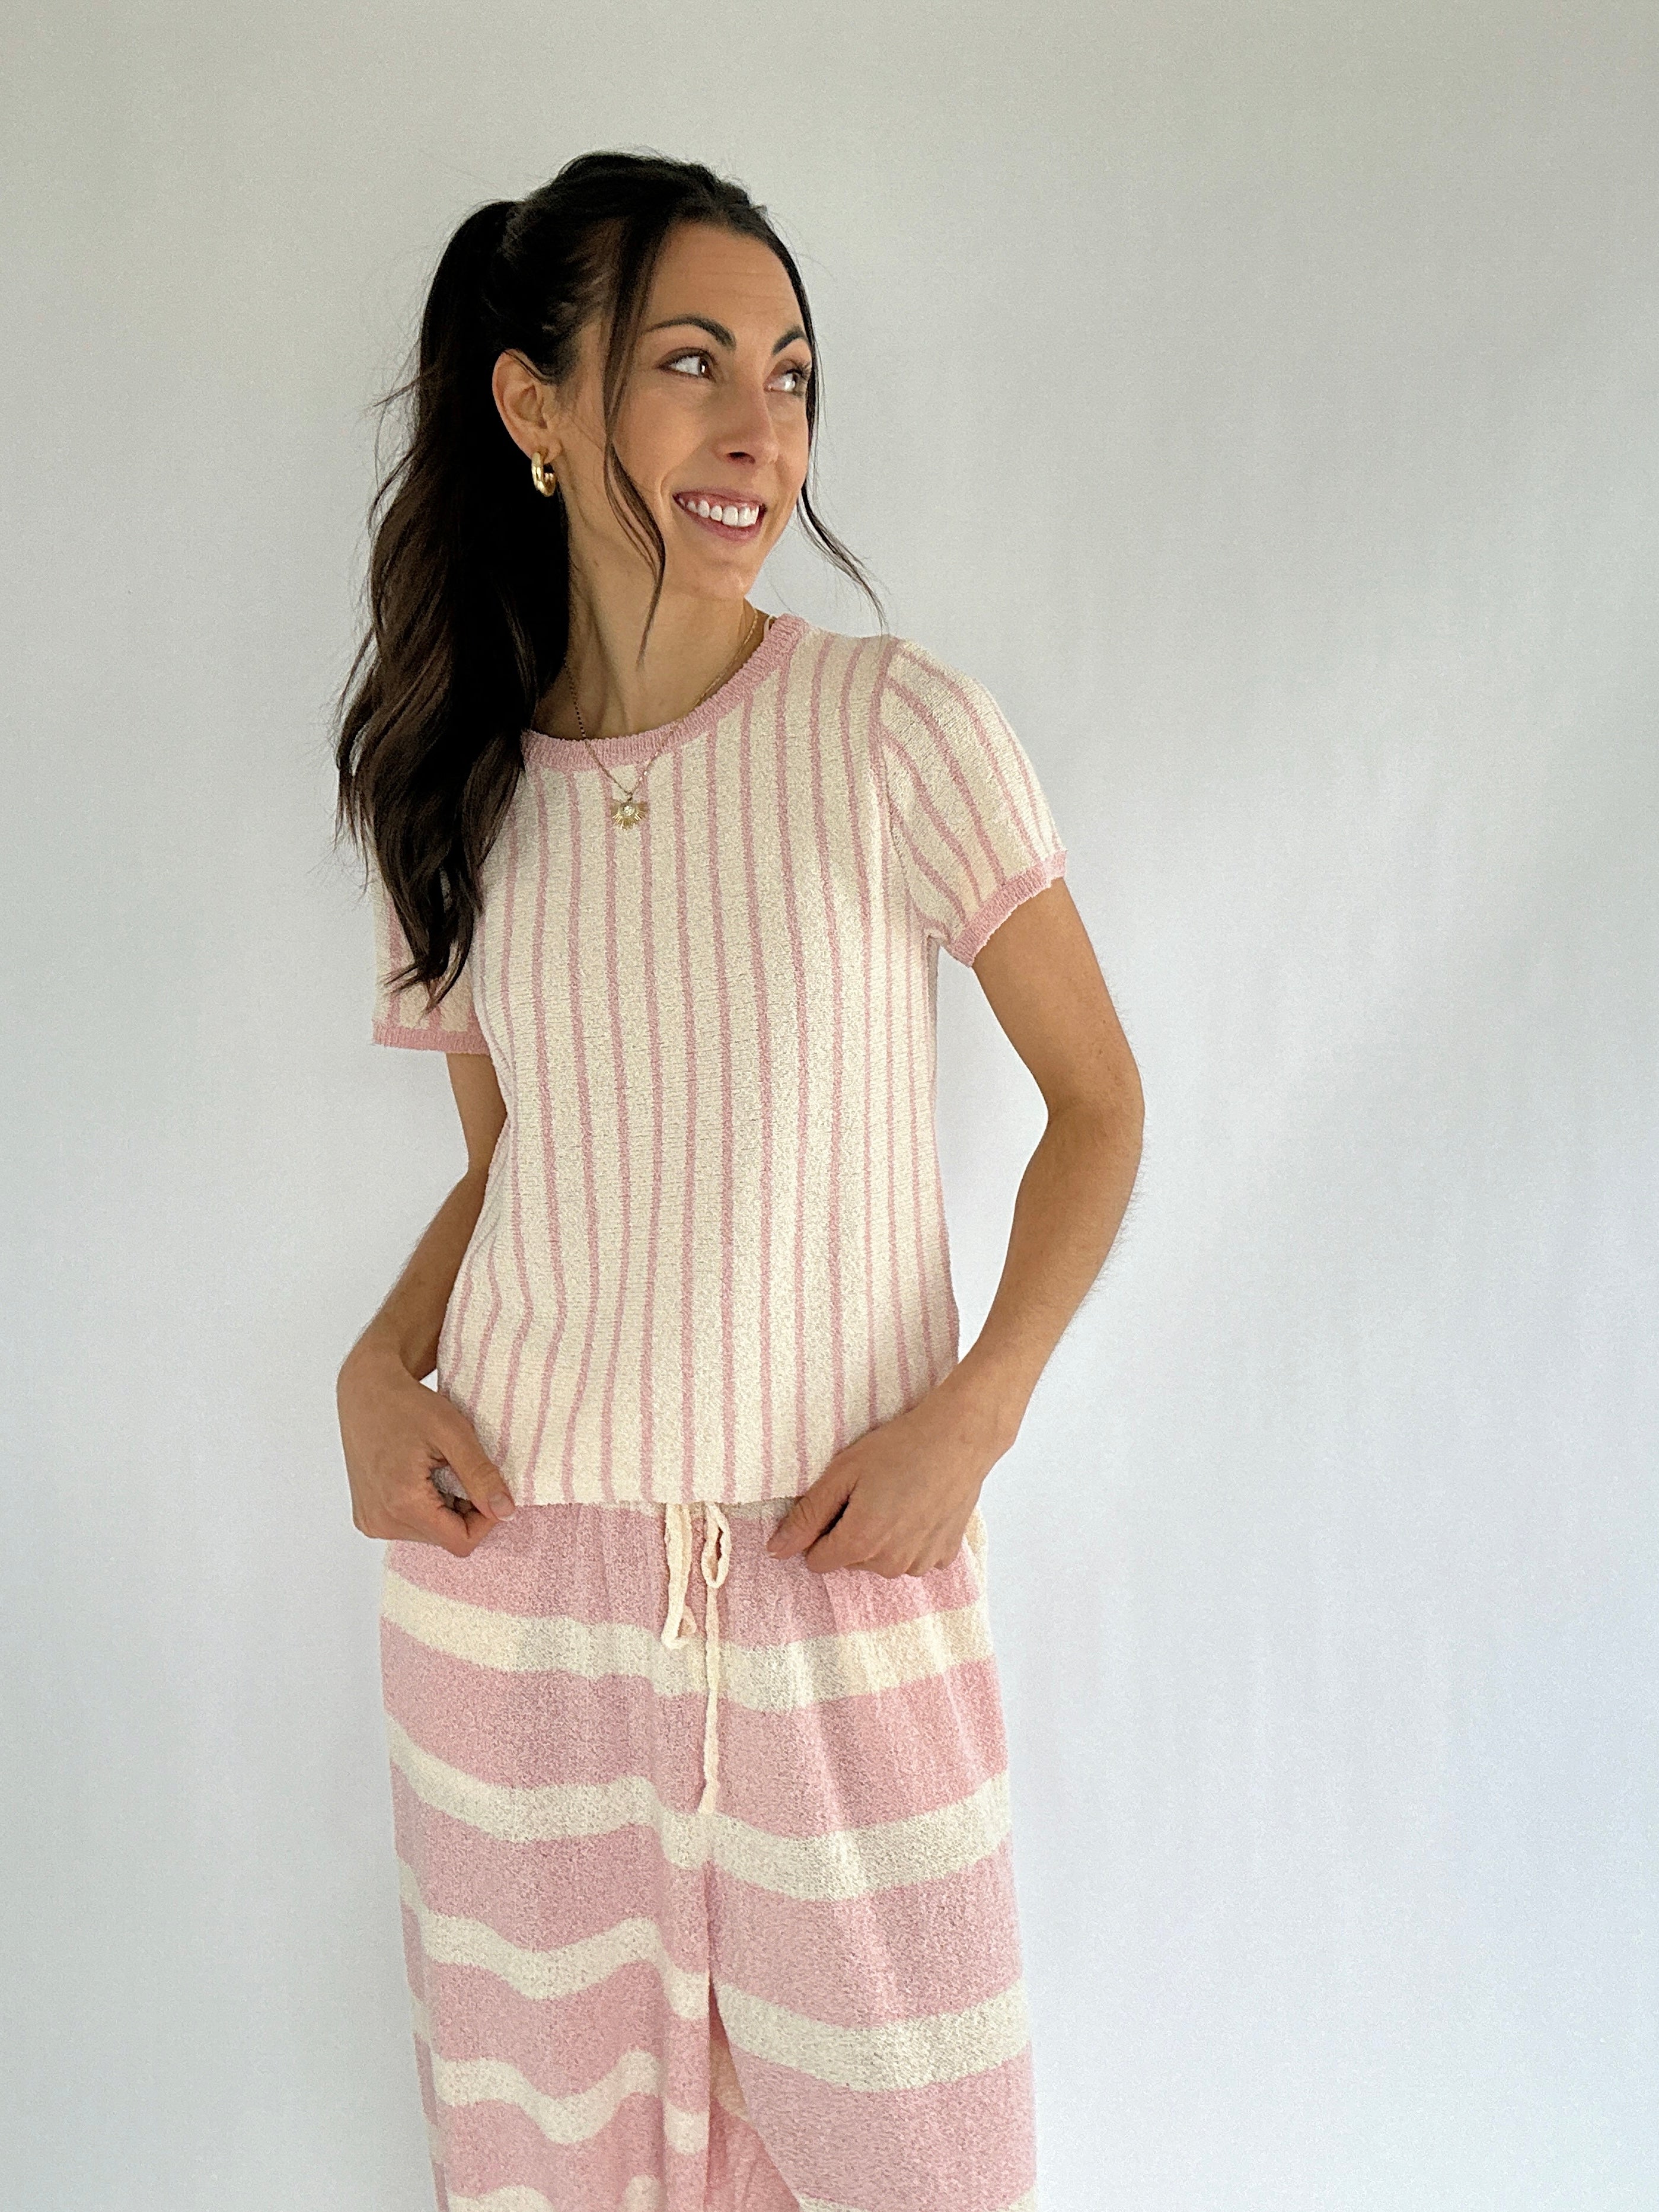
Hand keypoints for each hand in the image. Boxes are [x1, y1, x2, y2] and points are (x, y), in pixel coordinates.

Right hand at [337, 1341, 516, 1557]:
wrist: (366, 1391)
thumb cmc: (407, 1405)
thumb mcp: (454, 1434)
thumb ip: (481, 1476)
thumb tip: (505, 1511)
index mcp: (402, 1504)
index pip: (461, 1541)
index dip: (485, 1518)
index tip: (486, 1484)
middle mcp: (381, 1521)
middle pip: (445, 1538)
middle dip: (464, 1510)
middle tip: (459, 1468)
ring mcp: (371, 1521)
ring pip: (430, 1533)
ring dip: (445, 1507)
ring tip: (437, 1468)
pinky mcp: (367, 1515)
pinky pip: (410, 1525)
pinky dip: (426, 1505)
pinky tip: (422, 1475)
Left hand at [765, 1372, 1015, 1576]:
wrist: (960, 1437)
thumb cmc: (900, 1447)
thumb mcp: (842, 1473)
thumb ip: (806, 1517)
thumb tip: (775, 1550)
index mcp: (860, 1544)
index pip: (817, 1561)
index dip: (821, 1530)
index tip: (840, 1501)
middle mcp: (890, 1564)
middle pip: (851, 1560)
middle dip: (853, 1531)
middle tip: (872, 1490)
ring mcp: (920, 1563)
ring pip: (882, 1561)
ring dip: (883, 1537)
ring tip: (898, 1495)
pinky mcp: (944, 1556)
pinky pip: (913, 1556)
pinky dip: (912, 1537)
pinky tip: (920, 1505)